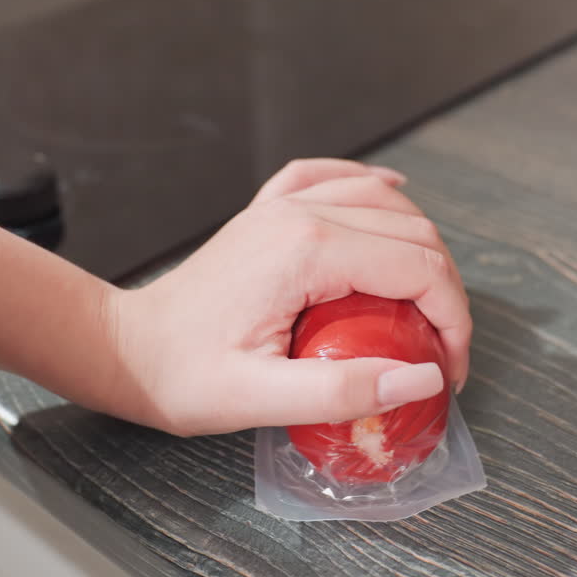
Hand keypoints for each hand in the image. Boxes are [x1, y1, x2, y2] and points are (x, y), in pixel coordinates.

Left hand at [105, 158, 471, 435]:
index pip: (418, 269)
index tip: (447, 372)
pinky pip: (332, 178)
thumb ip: (344, 391)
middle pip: (413, 233)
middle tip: (442, 352)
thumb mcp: (260, 399)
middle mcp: (299, 213)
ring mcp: (282, 206)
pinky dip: (370, 187)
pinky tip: (390, 196)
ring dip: (420, 247)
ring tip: (426, 305)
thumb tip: (422, 378)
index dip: (452, 321)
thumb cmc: (181, 377)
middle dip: (445, 293)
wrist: (125, 348)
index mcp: (305, 251)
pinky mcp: (268, 212)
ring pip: (384, 201)